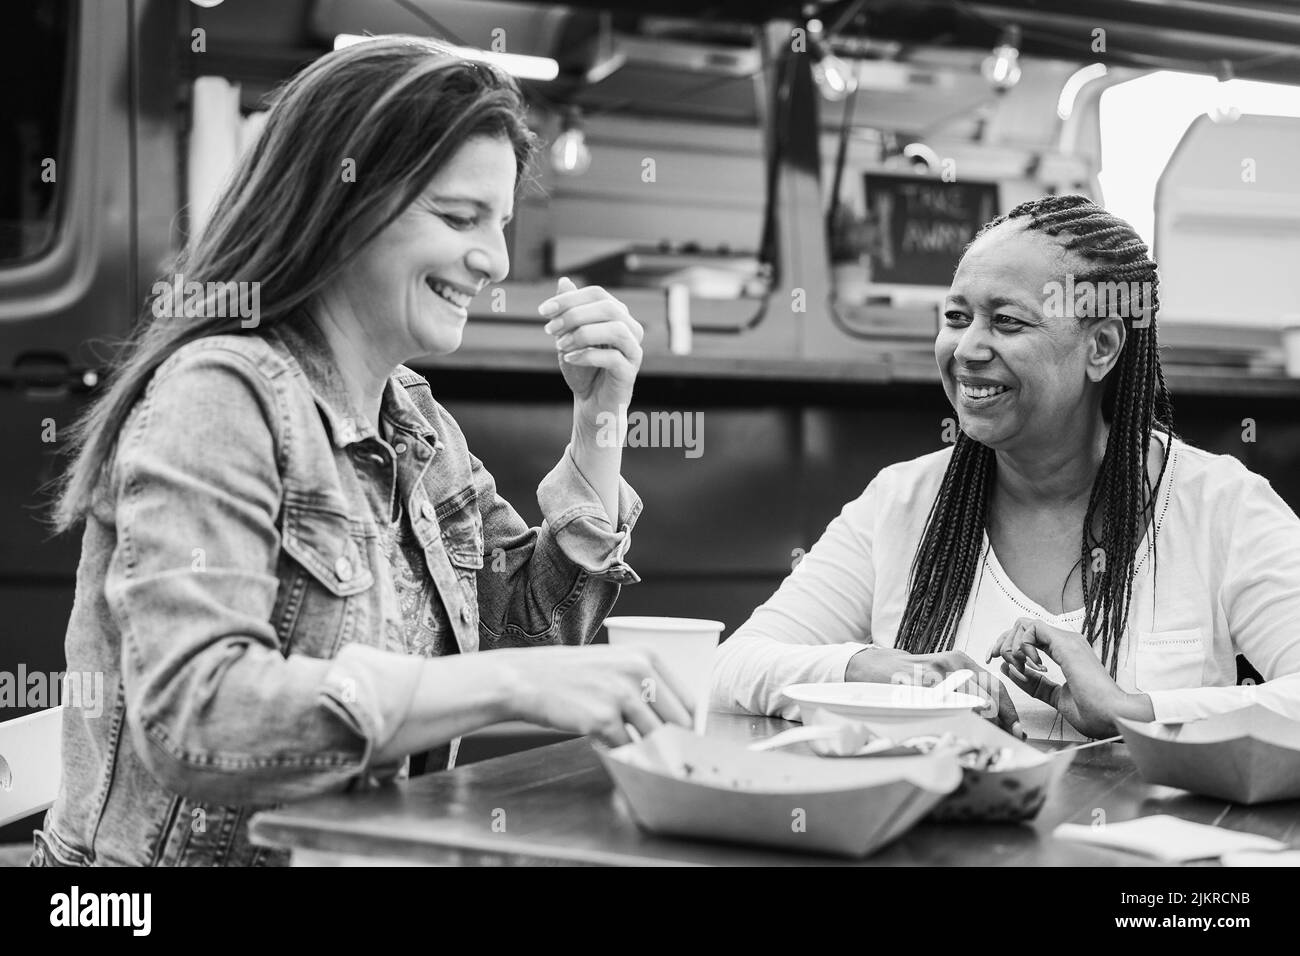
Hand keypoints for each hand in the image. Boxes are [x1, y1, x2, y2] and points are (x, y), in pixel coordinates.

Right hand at [499, 645, 692, 746]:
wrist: (525, 679)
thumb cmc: (571, 675)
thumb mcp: (615, 664)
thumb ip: (646, 685)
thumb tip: (678, 721)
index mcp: (647, 656)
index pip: (690, 701)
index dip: (688, 727)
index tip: (683, 741)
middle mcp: (639, 672)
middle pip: (678, 723)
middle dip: (672, 743)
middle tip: (663, 754)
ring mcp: (622, 695)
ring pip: (655, 738)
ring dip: (647, 751)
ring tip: (634, 751)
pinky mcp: (603, 719)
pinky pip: (626, 748)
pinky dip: (620, 754)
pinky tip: (606, 744)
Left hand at [541, 278, 643, 427]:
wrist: (591, 402)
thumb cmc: (582, 368)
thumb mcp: (570, 336)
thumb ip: (570, 311)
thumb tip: (564, 280)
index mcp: (617, 315)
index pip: (597, 293)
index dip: (568, 298)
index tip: (542, 311)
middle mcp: (630, 328)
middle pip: (608, 307)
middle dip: (574, 315)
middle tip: (549, 330)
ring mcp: (633, 350)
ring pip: (615, 329)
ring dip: (582, 334)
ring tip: (561, 345)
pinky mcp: (630, 372)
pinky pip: (613, 358)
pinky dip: (587, 355)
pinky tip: (570, 359)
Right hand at [846, 646, 1024, 738]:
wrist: (874, 667)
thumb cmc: (911, 675)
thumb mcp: (941, 675)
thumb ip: (965, 689)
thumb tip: (994, 717)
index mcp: (960, 661)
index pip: (995, 686)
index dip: (1010, 710)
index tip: (1017, 730)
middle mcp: (951, 665)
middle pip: (990, 697)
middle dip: (1003, 722)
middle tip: (1009, 740)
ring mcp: (936, 676)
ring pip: (972, 705)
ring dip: (983, 726)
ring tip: (986, 741)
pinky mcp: (920, 689)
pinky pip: (947, 711)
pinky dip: (958, 725)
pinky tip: (959, 734)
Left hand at [987, 617, 1152, 738]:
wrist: (1113, 716)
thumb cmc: (1093, 711)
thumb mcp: (1054, 697)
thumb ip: (1034, 683)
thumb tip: (1008, 668)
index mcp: (1064, 652)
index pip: (1028, 636)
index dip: (1006, 645)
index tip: (995, 660)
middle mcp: (1065, 642)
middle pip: (1021, 626)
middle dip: (1001, 641)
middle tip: (994, 657)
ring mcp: (1067, 641)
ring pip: (1024, 624)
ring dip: (1012, 646)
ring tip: (1022, 668)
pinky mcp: (1066, 644)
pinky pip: (1032, 629)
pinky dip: (1023, 646)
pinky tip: (1034, 666)